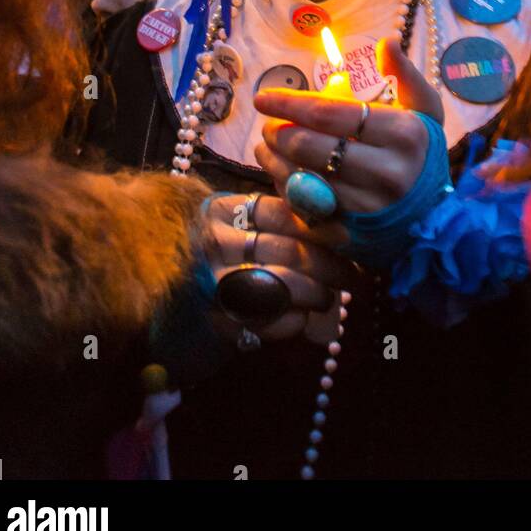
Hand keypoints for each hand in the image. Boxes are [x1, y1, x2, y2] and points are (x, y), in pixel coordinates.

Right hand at [204, 191, 355, 341]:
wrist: (178, 283)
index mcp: (224, 209)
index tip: (348, 238)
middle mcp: (216, 242)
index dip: (321, 227)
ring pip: (281, 285)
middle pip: (287, 250)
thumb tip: (336, 224)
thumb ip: (277, 216)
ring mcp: (215, 281)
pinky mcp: (218, 317)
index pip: (283, 214)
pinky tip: (302, 318)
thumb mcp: (240, 220)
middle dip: (329, 266)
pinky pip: (266, 321)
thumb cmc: (224, 246)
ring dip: (315, 294)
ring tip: (328, 297)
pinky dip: (292, 321)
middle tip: (352, 275)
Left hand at [254, 38, 443, 215]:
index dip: (290, 103)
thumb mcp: (426, 110)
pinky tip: (281, 173)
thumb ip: (405, 74)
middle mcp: (386, 171)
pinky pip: (303, 208)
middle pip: (310, 146)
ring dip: (273, 159)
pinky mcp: (351, 233)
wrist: (435, 219)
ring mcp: (368, 207)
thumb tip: (385, 42)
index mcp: (403, 133)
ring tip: (266, 146)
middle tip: (268, 124)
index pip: (331, 114)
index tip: (263, 97)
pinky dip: (285, 188)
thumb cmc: (423, 154)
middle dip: (278, 131)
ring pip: (301, 178)